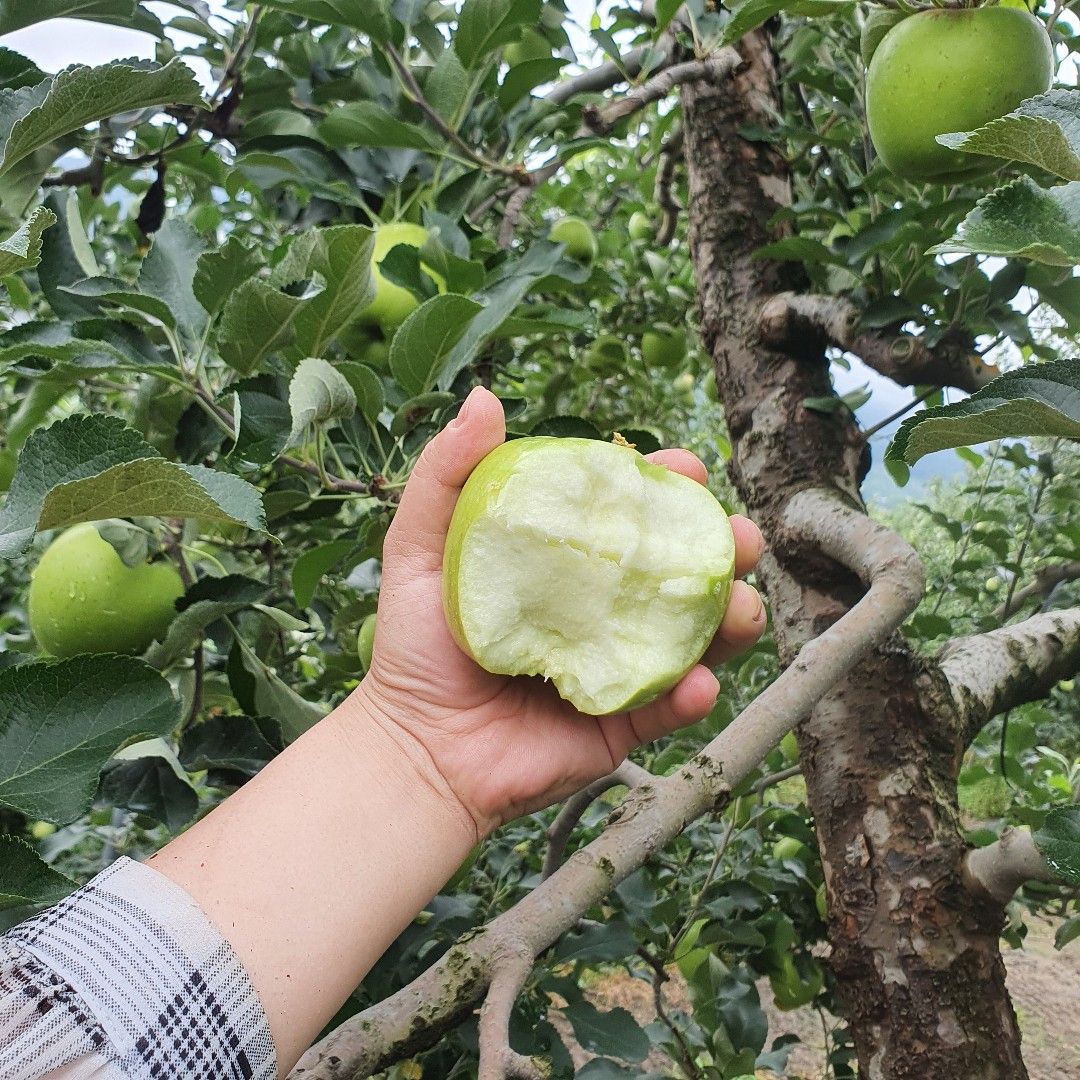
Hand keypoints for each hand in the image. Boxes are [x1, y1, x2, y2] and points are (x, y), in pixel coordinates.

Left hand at [353, 387, 766, 837]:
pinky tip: (698, 682)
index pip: (629, 513)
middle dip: (722, 545)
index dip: (665, 487)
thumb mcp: (419, 548)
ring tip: (736, 606)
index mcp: (567, 561)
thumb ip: (446, 475)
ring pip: (698, 633)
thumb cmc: (416, 646)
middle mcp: (603, 607)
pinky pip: (672, 707)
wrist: (417, 747)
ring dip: (733, 614)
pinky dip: (695, 692)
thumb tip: (484, 398)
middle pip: (680, 568)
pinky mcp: (623, 721)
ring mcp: (620, 663)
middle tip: (734, 537)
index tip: (684, 469)